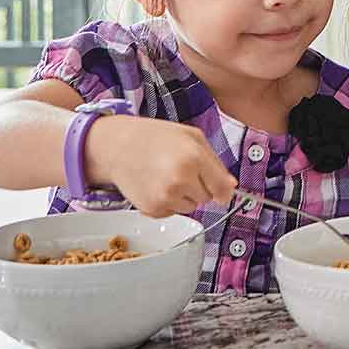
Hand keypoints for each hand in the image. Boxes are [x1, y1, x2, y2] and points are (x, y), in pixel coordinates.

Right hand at [84, 115, 236, 217]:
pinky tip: (155, 185)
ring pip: (190, 207)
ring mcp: (165, 197)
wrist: (117, 147)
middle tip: (181, 169)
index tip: (221, 189)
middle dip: (199, 187)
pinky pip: (172, 212)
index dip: (223, 190)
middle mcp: (180, 180)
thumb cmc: (155, 137)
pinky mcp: (152, 210)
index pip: (222, 189)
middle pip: (207, 198)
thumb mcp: (192, 137)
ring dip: (184, 196)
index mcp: (193, 159)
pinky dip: (167, 203)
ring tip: (166, 176)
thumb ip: (216, 163)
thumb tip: (231, 188)